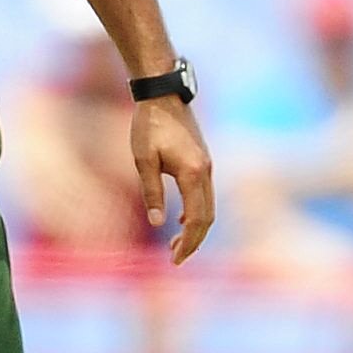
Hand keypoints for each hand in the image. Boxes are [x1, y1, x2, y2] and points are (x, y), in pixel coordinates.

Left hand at [133, 96, 214, 263]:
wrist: (163, 93)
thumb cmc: (149, 124)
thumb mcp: (143, 159)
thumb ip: (152, 192)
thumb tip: (157, 224)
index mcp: (193, 173)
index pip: (198, 219)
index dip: (188, 242)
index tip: (175, 259)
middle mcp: (206, 171)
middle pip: (208, 217)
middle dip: (194, 241)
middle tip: (175, 259)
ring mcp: (208, 165)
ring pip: (209, 206)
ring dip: (196, 228)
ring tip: (175, 244)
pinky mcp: (203, 161)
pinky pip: (205, 194)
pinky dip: (197, 212)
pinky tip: (181, 220)